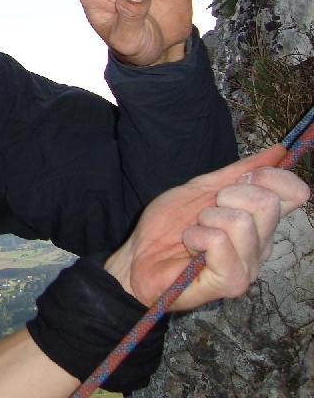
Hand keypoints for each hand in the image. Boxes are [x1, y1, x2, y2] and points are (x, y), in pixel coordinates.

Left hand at [104, 145, 309, 309]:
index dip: (270, 176)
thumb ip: (239, 171)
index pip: (295, 193)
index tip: (241, 179)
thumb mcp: (203, 188)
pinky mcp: (233, 283)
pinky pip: (219, 242)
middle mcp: (262, 245)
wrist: (139, 258)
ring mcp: (250, 266)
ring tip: (195, 232)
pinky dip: (196, 237)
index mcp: (260, 221)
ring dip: (207, 219)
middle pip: (268, 202)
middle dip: (228, 195)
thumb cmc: (169, 226)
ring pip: (241, 221)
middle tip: (206, 211)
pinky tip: (191, 247)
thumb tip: (279, 150)